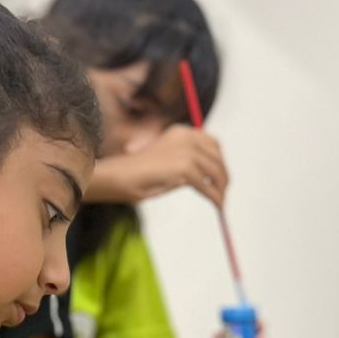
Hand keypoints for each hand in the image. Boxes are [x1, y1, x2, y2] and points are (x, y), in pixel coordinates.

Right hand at [95, 126, 228, 207]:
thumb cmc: (135, 174)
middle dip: (223, 176)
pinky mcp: (184, 168)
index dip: (220, 161)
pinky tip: (217, 206)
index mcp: (181, 131)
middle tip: (223, 193)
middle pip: (217, 157)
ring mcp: (186, 151)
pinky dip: (215, 198)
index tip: (221, 177)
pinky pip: (207, 186)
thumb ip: (184, 162)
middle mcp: (186, 137)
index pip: (212, 143)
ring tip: (220, 203)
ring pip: (215, 172)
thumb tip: (207, 176)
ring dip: (221, 189)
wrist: (115, 176)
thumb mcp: (166, 161)